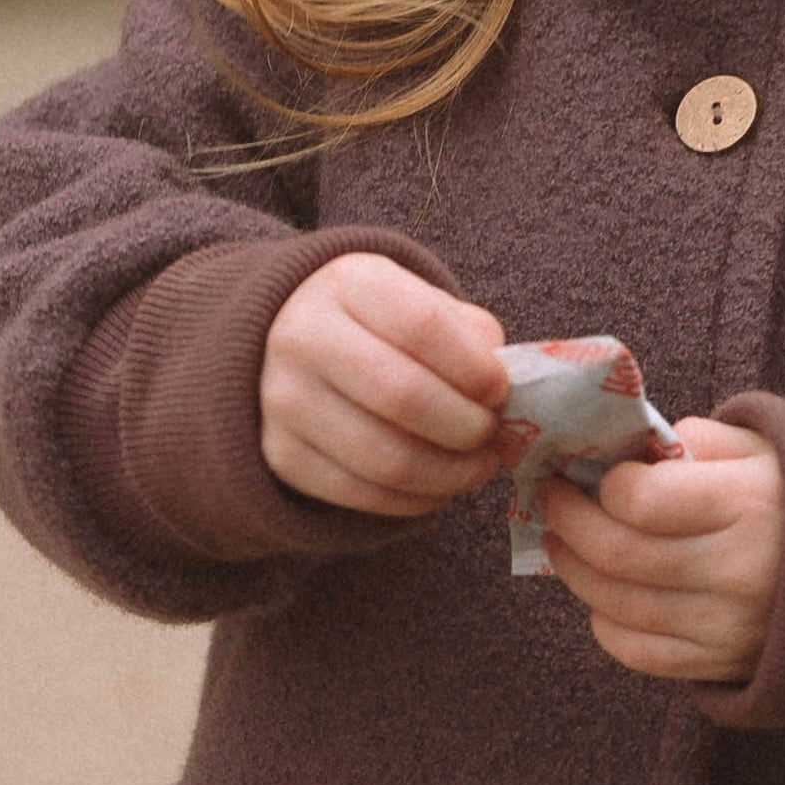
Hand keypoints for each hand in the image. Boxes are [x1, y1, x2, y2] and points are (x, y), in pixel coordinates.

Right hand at [260, 254, 509, 514]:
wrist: (293, 343)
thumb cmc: (379, 325)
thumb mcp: (420, 303)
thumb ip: (469, 336)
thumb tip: (502, 392)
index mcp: (348, 284)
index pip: (422, 326)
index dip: (474, 368)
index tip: (500, 391)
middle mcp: (303, 337)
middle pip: (403, 396)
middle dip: (466, 427)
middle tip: (491, 435)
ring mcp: (285, 400)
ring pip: (386, 458)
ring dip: (449, 474)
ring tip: (475, 467)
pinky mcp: (282, 455)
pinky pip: (363, 494)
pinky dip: (415, 500)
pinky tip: (438, 486)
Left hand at [541, 415, 783, 682]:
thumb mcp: (778, 448)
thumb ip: (705, 442)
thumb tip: (636, 452)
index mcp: (751, 505)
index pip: (641, 501)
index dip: (603, 484)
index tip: (588, 469)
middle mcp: (738, 572)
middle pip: (619, 555)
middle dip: (569, 524)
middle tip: (550, 499)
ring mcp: (729, 627)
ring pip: (619, 606)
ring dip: (575, 571)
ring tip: (561, 542)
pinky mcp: (725, 665)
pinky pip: (641, 653)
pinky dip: (607, 623)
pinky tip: (601, 596)